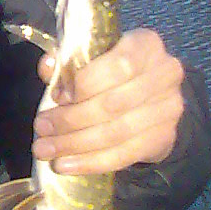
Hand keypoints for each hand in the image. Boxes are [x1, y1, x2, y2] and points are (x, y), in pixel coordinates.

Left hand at [32, 27, 184, 174]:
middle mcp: (165, 74)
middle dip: (70, 119)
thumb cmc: (112, 71)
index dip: (85, 84)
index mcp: (146, 45)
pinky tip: (66, 164)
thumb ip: (67, 60)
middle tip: (41, 128)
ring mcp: (169, 109)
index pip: (119, 66)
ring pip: (116, 133)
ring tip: (46, 150)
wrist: (149, 97)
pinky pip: (124, 155)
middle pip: (113, 104)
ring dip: (75, 144)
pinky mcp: (165, 138)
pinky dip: (91, 162)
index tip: (56, 97)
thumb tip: (48, 67)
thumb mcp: (90, 57)